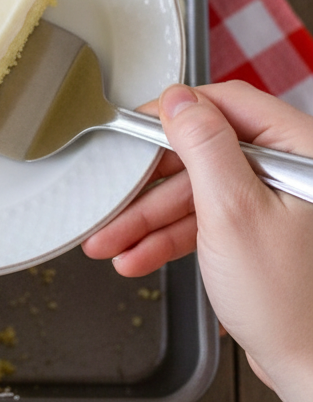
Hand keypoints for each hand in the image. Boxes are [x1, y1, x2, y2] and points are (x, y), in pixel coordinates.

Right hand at [83, 81, 312, 401]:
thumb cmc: (289, 301)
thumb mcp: (232, 212)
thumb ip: (203, 147)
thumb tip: (177, 100)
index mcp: (298, 150)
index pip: (227, 105)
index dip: (175, 115)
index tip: (134, 127)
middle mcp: (289, 171)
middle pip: (205, 153)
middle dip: (150, 184)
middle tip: (110, 195)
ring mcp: (274, 205)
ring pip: (199, 193)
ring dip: (150, 219)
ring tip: (108, 241)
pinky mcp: (260, 236)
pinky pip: (208, 223)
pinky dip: (171, 239)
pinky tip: (136, 257)